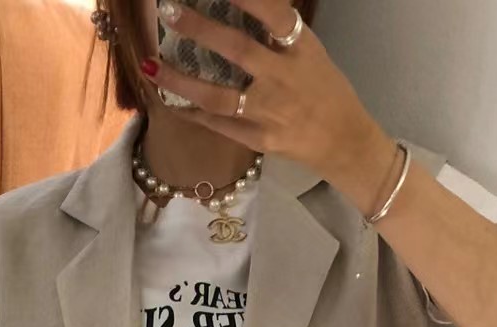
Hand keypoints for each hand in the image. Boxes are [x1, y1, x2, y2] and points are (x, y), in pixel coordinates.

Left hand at [144, 0, 398, 214]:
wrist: (345, 142)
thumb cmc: (325, 90)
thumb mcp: (309, 52)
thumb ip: (277, 33)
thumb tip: (241, 8)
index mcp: (301, 50)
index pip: (274, 15)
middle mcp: (284, 78)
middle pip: (237, 50)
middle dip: (200, 29)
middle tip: (169, 11)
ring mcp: (270, 113)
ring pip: (218, 97)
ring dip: (180, 81)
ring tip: (151, 66)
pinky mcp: (260, 141)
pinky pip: (219, 125)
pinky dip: (192, 112)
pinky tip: (170, 100)